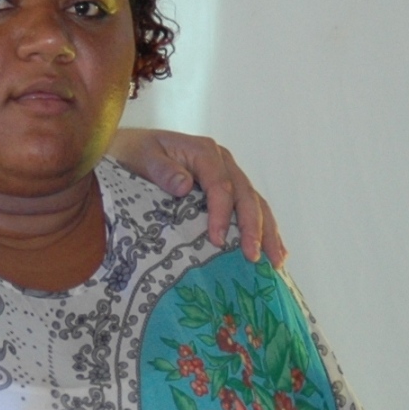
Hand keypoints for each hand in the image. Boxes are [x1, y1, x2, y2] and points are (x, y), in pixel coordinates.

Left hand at [106, 129, 285, 263]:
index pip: (220, 184)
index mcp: (204, 152)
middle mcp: (223, 162)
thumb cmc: (135, 154)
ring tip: (276, 260)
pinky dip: (264, 230)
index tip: (217, 239)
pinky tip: (275, 252)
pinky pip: (252, 209)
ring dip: (267, 232)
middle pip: (245, 195)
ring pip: (256, 203)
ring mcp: (229, 176)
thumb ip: (161, 170)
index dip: (222, 213)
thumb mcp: (142, 157)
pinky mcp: (230, 191)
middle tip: (253, 256)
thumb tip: (184, 185)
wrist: (132, 149)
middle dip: (253, 227)